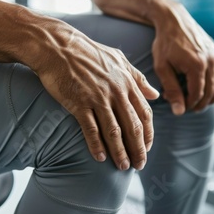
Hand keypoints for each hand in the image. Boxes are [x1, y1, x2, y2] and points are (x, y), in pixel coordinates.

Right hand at [33, 25, 158, 170]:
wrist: (58, 46)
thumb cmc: (88, 52)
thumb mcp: (119, 59)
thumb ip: (138, 77)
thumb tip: (156, 94)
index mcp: (127, 82)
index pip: (144, 114)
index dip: (148, 134)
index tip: (147, 148)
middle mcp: (116, 92)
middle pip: (133, 127)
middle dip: (138, 149)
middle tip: (139, 165)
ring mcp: (97, 98)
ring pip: (114, 131)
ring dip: (120, 152)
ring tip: (123, 167)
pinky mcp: (79, 103)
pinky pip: (90, 129)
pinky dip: (96, 145)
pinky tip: (100, 158)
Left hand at [151, 0, 213, 113]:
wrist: (174, 20)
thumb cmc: (165, 44)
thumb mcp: (162, 67)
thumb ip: (172, 90)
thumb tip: (179, 112)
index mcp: (197, 65)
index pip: (197, 95)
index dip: (188, 105)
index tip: (178, 107)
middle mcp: (211, 61)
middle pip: (210, 93)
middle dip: (198, 104)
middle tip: (186, 107)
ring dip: (211, 98)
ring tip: (198, 103)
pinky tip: (207, 90)